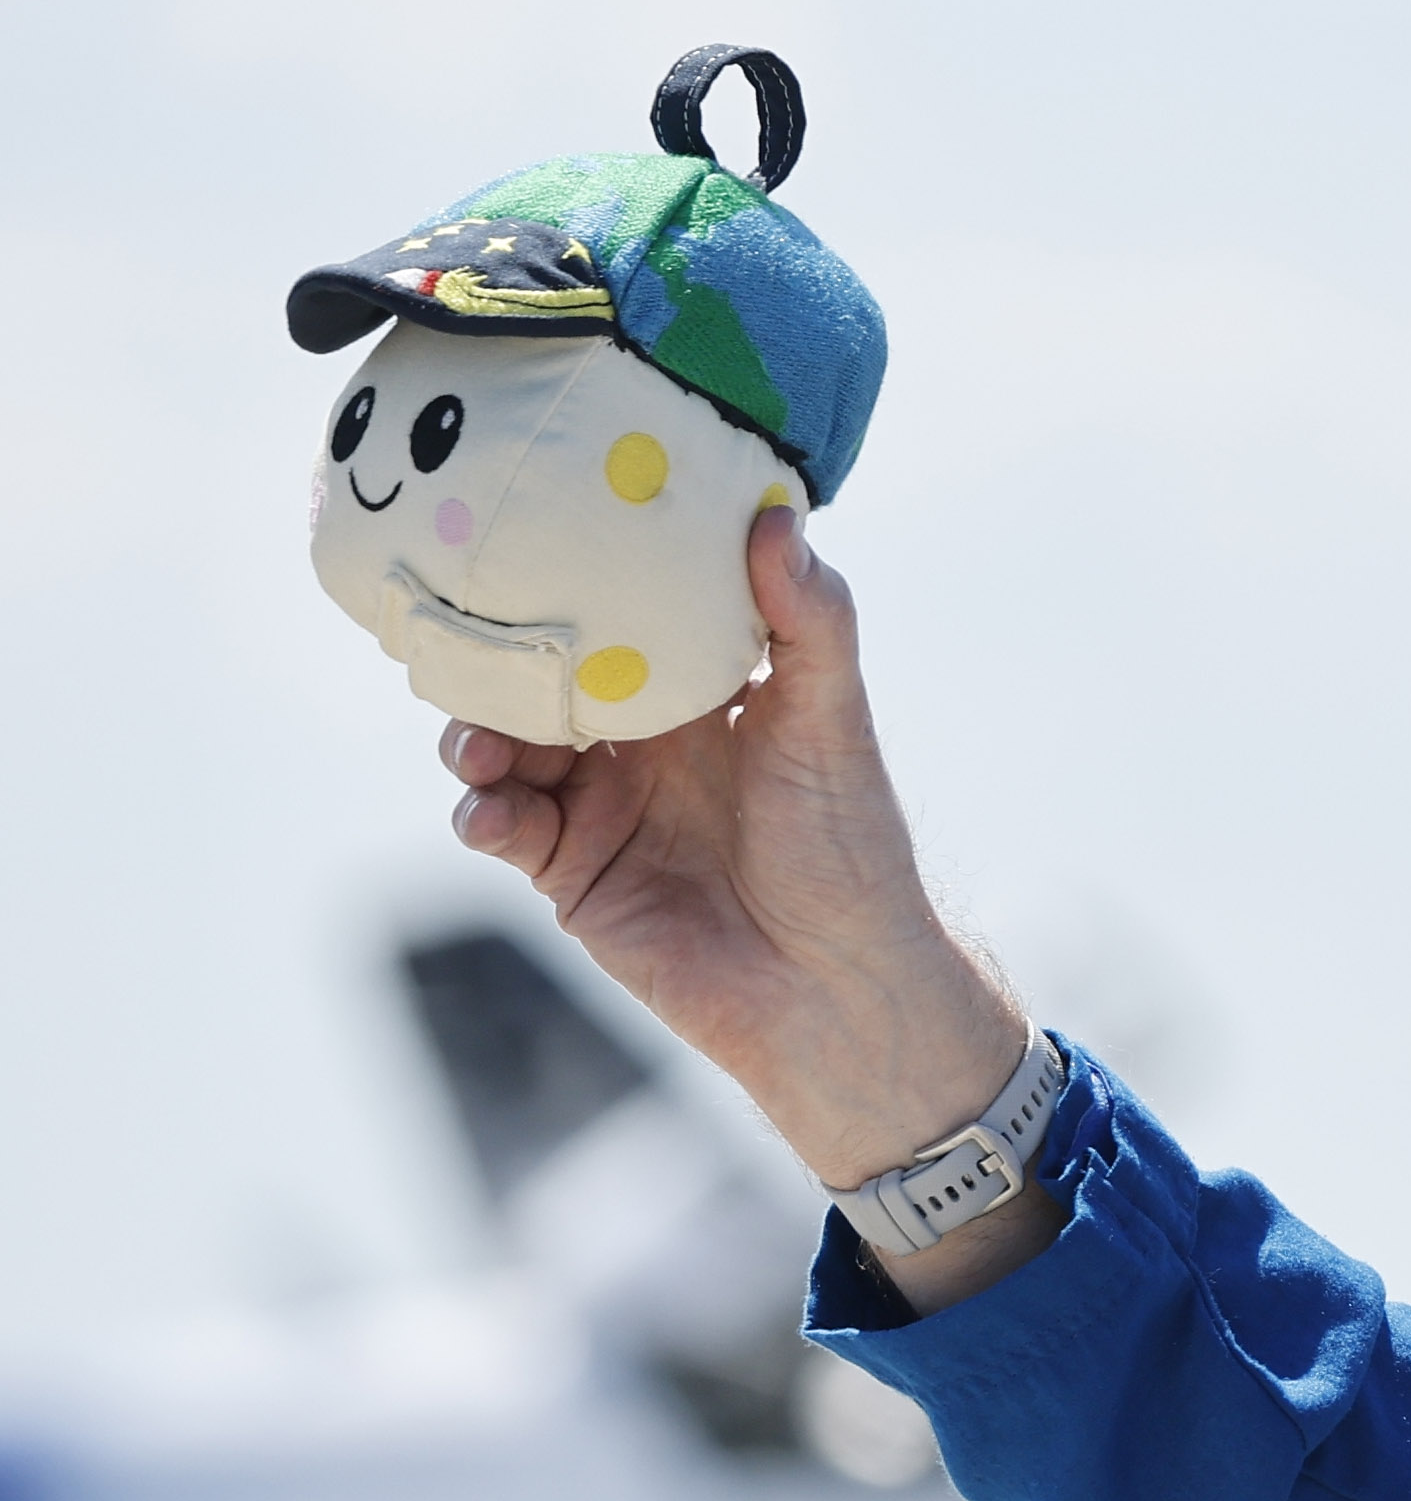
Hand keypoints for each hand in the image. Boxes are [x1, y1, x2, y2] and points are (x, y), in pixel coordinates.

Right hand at [442, 505, 1029, 1213]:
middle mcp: (642, 741)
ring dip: (475, 732)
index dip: (573, 579)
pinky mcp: (569, 871)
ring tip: (481, 742)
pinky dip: (482, 810)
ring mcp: (599, 804)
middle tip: (472, 640)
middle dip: (498, 655)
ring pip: (503, 744)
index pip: (618, 617)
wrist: (835, 987)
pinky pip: (500, 825)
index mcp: (700, 693)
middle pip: (540, 675)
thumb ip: (809, 620)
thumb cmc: (848, 848)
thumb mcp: (833, 720)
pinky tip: (493, 811)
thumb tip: (778, 513)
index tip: (526, 533)